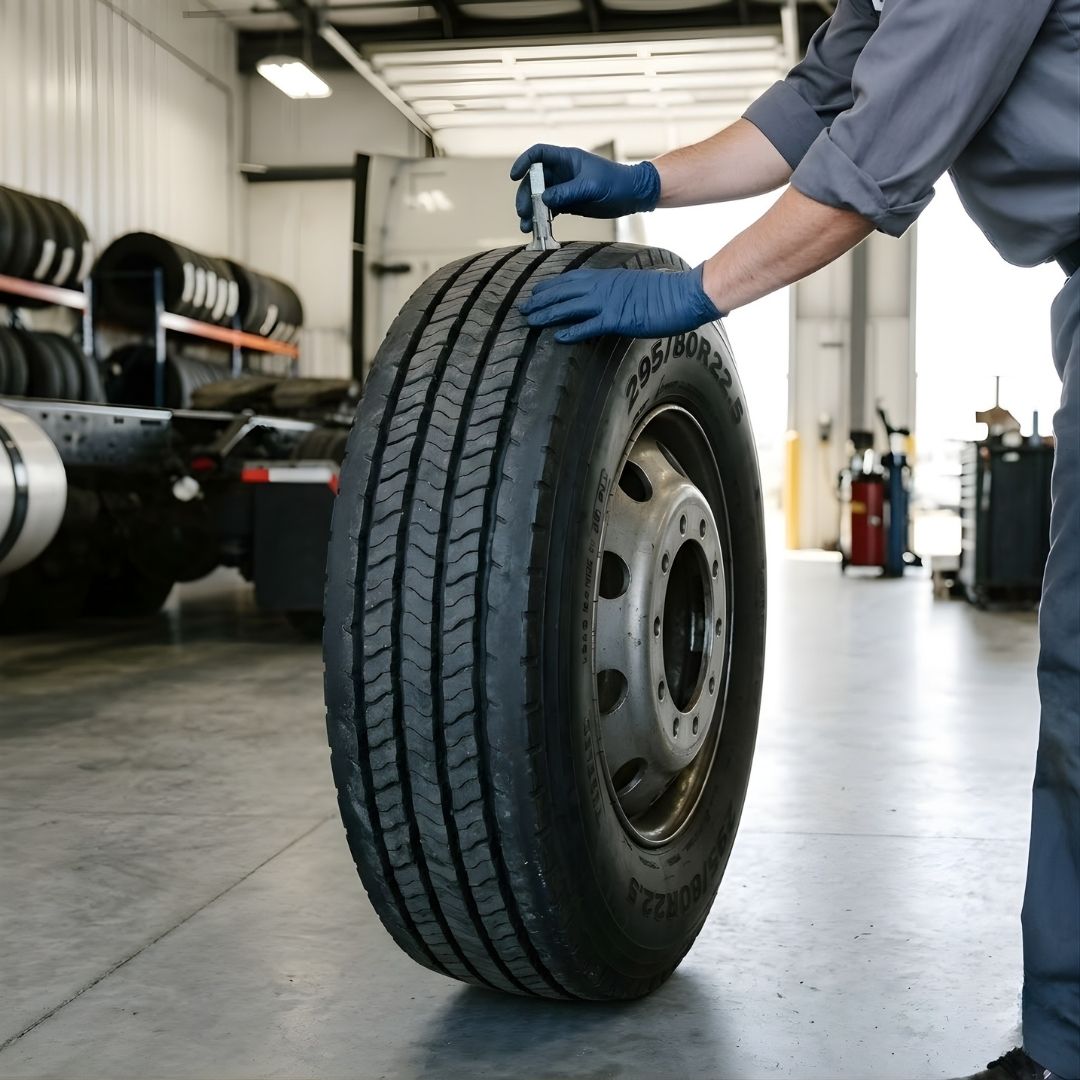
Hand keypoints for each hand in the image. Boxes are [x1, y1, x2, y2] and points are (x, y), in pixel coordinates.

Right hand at [510, 145, 660, 232]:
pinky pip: (549, 210)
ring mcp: (563, 188)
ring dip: (531, 212)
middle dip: (526, 196)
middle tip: (524, 213)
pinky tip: (538, 230)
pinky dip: (542, 219)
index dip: (524, 162)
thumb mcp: (590, 187)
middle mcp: (562, 172)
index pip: (538, 154)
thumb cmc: (616, 183)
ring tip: (527, 227)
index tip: (514, 177)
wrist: (633, 196)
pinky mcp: (568, 203)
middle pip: (534, 181)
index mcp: (566, 159)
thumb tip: (543, 200)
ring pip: (539, 198)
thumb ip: (566, 193)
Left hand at [520, 264, 721, 342]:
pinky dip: (573, 331)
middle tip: (523, 308)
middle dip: (542, 300)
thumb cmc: (663, 293)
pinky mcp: (618, 319)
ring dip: (548, 314)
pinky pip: (590, 325)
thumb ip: (616, 290)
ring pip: (570, 307)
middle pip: (564, 292)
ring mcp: (609, 302)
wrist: (683, 295)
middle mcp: (603, 287)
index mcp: (607, 278)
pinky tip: (559, 337)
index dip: (551, 286)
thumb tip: (606, 299)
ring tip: (530, 320)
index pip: (571, 279)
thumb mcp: (633, 286)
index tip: (535, 291)